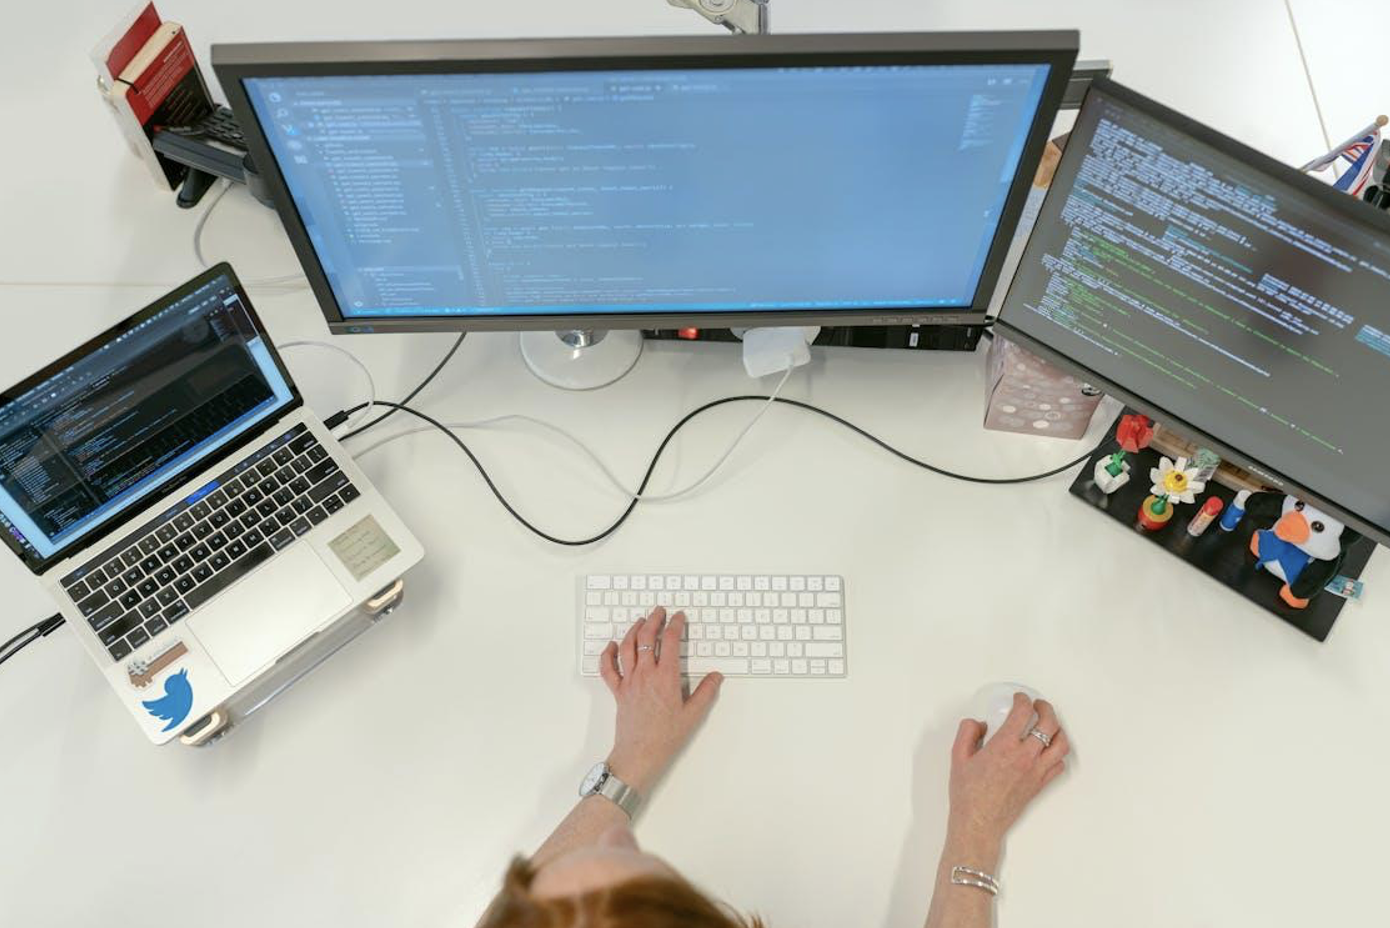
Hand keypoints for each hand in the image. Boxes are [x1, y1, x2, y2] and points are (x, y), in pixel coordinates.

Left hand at [598, 607, 722, 793]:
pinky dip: (608, 654)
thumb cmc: (665, 737)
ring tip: (640, 621)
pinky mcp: (618, 691)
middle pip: (646, 638)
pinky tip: (612, 645)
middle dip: (653, 620)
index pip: (670, 641)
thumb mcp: (693, 715)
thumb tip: (716, 676)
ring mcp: (629, 681)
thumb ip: (706, 692)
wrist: (640, 754)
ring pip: (627, 647)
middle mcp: (645, 675)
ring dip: (633, 630)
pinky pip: (608, 668)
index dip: (675, 625)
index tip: (679, 617)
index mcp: (665, 677)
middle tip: (660, 611)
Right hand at [947, 694, 1069, 850]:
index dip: (1023, 700)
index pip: (1023, 712)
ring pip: (1061, 744)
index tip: (1019, 698)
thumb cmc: (967, 793)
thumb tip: (979, 724)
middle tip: (1038, 705)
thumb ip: (967, 732)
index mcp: (1004, 746)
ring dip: (1057, 729)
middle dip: (1045, 708)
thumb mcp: (958, 756)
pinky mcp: (1040, 785)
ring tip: (1049, 724)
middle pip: (1049, 724)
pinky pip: (1059, 765)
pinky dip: (1057, 753)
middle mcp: (1025, 757)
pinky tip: (1048, 750)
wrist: (978, 822)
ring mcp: (1036, 771)